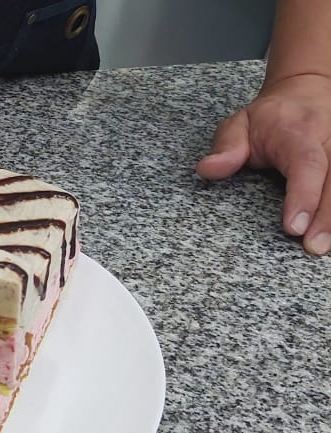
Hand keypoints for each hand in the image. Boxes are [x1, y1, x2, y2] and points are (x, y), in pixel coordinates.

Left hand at [198, 72, 330, 254]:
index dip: (303, 196)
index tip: (293, 227)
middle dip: (327, 217)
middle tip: (313, 247)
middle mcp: (330, 141)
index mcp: (299, 133)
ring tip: (325, 246)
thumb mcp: (239, 123)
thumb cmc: (270, 117)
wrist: (306, 91)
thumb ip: (226, 147)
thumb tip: (208, 169)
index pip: (306, 165)